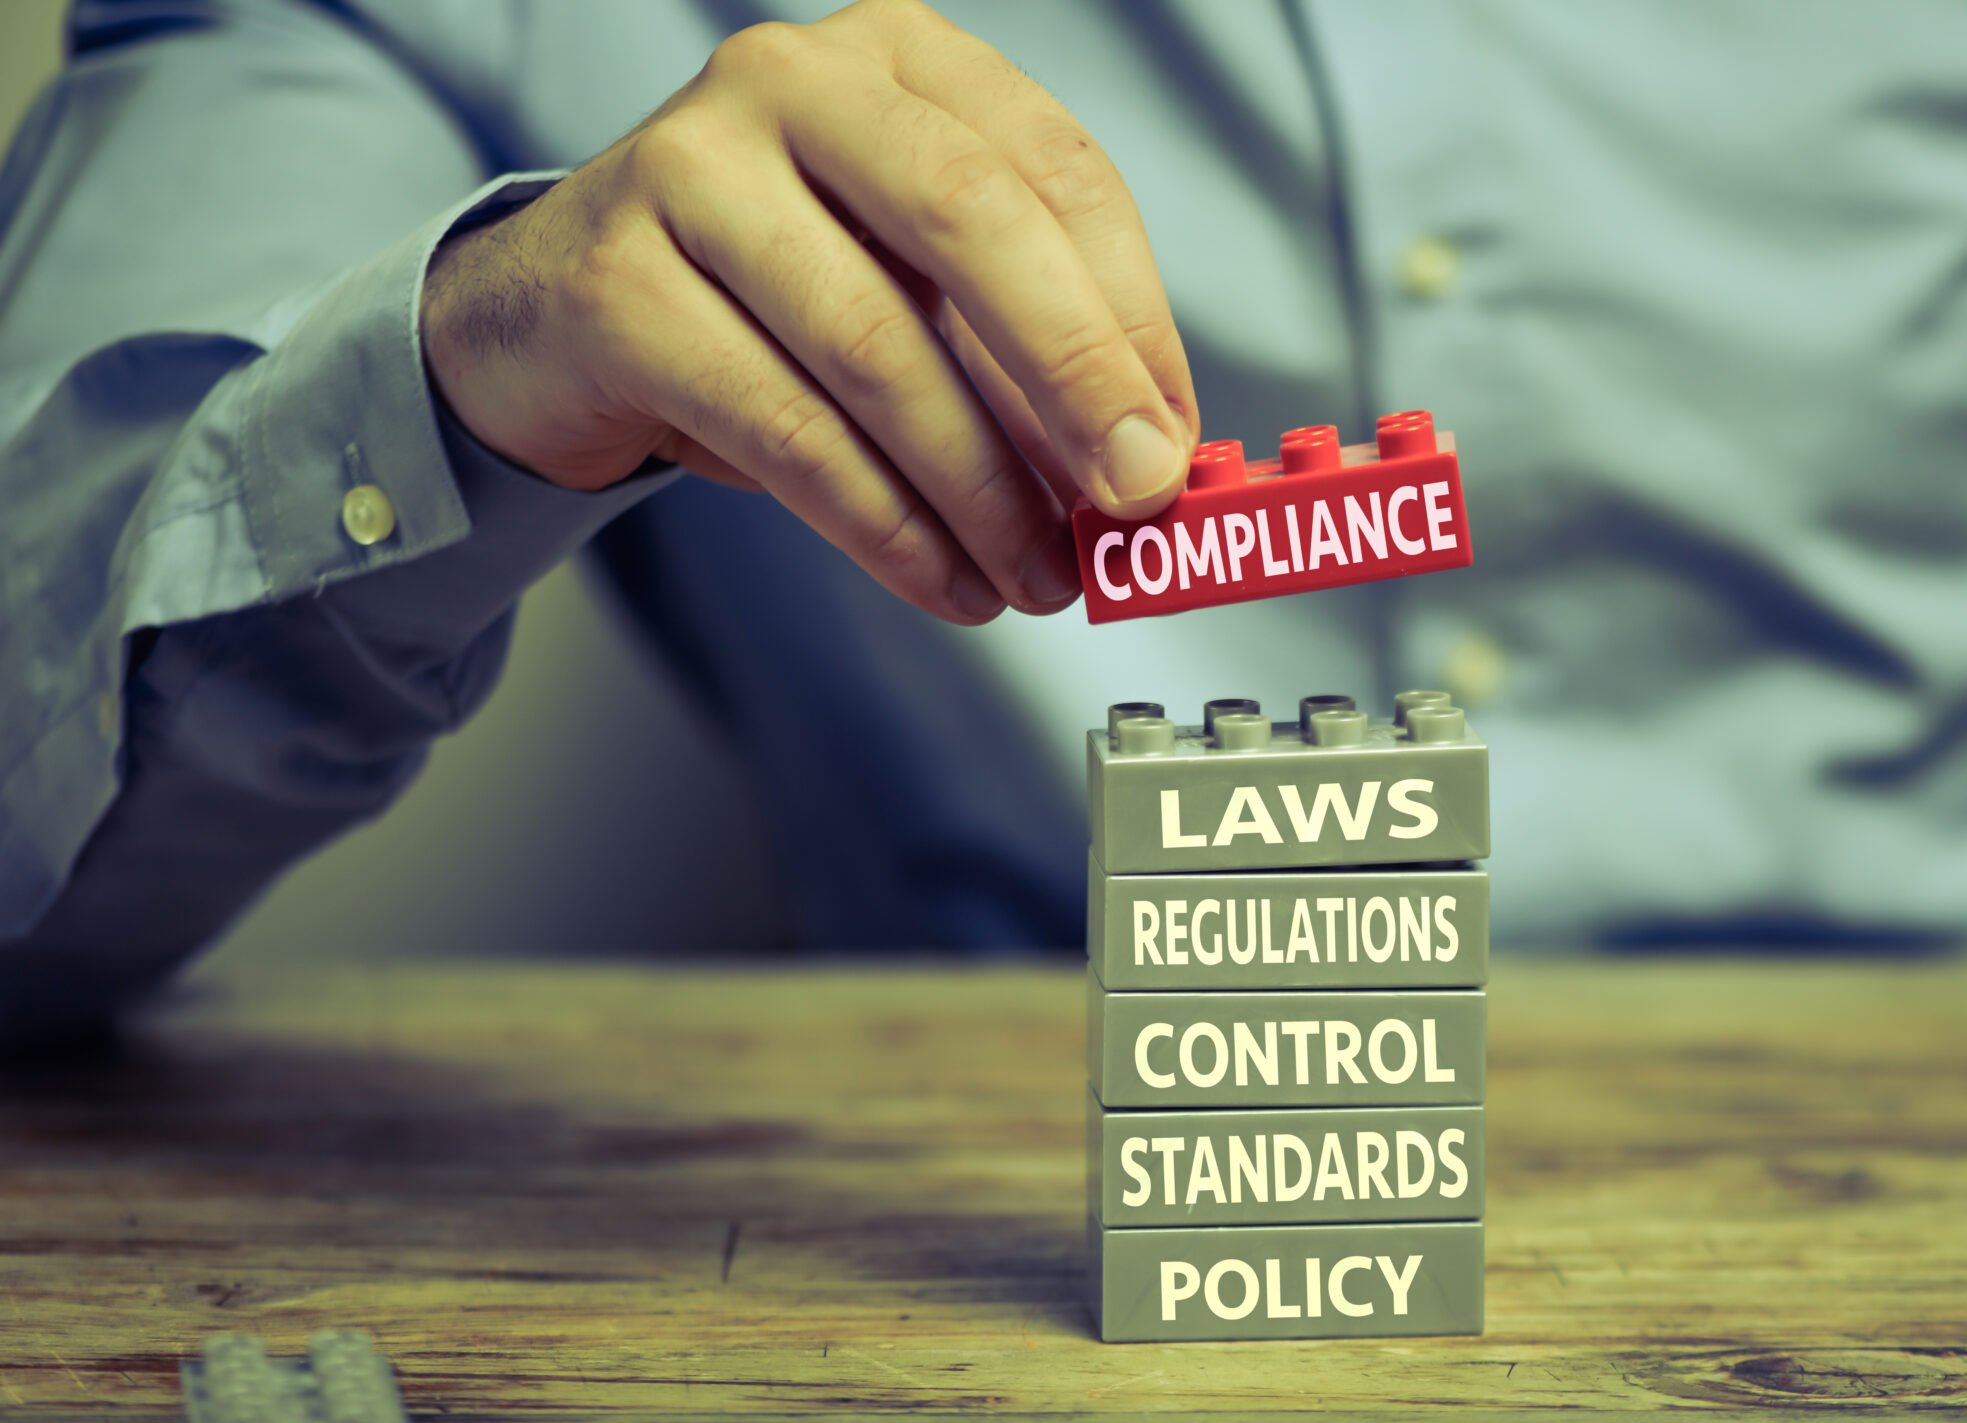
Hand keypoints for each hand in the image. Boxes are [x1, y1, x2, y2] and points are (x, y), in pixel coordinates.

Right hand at [420, 0, 1196, 622]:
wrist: (554, 319)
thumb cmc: (769, 299)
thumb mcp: (913, 285)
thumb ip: (1025, 347)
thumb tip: (1148, 459)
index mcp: (900, 58)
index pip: (1059, 173)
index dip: (1134, 321)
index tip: (1173, 445)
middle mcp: (793, 82)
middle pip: (975, 227)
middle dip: (1074, 380)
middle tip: (1134, 501)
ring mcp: (689, 171)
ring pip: (879, 349)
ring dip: (979, 493)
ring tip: (1034, 581)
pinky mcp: (619, 287)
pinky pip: (790, 432)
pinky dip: (888, 528)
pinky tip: (944, 582)